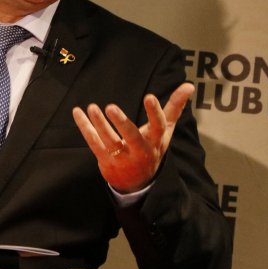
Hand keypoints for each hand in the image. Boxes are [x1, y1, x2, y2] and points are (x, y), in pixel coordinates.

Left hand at [72, 82, 194, 192]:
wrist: (138, 183)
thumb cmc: (152, 148)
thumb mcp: (165, 130)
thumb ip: (175, 107)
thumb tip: (189, 85)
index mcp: (156, 141)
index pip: (158, 126)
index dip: (154, 112)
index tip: (149, 97)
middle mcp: (140, 151)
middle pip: (132, 138)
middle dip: (122, 123)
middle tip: (111, 107)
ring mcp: (122, 158)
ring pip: (109, 141)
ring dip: (99, 124)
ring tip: (92, 107)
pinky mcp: (106, 160)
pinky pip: (93, 143)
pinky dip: (85, 127)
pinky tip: (78, 112)